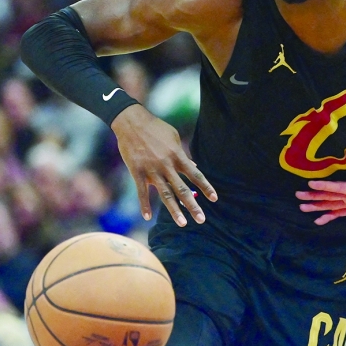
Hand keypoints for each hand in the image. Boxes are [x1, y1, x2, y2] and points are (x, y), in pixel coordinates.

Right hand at [112, 105, 217, 226]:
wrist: (131, 122)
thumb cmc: (155, 129)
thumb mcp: (174, 138)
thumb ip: (183, 155)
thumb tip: (194, 167)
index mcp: (177, 156)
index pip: (196, 175)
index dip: (206, 187)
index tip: (215, 199)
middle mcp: (167, 165)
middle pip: (182, 189)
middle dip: (193, 205)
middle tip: (202, 220)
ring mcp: (151, 170)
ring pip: (165, 194)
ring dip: (174, 210)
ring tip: (182, 224)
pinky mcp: (136, 171)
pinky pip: (141, 192)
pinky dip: (144, 205)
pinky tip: (147, 218)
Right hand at [296, 179, 345, 224]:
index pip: (338, 187)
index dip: (325, 186)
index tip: (310, 184)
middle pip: (329, 194)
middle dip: (314, 195)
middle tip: (298, 196)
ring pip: (331, 202)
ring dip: (317, 205)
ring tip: (302, 207)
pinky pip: (339, 212)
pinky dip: (328, 216)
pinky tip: (318, 220)